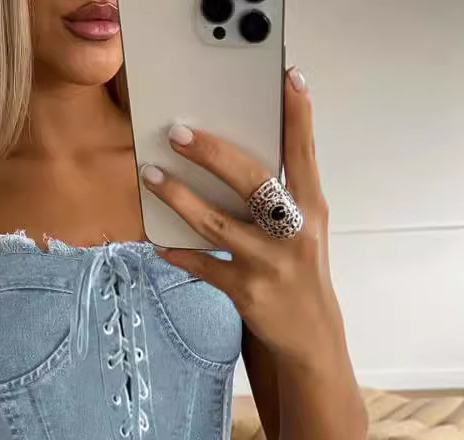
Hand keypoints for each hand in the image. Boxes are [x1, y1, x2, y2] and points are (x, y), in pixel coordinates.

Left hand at [141, 67, 343, 370]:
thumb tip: (233, 162)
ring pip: (216, 224)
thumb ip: (281, 198)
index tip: (288, 80)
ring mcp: (268, 263)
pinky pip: (203, 266)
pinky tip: (160, 242)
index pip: (305, 154)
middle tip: (179, 133)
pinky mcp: (245, 291)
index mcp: (312, 209)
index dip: (298, 116)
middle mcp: (294, 232)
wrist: (309, 335)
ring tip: (151, 177)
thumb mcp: (302, 231)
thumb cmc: (300, 273)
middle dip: (213, 154)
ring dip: (179, 199)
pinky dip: (178, 253)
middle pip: (252, 181)